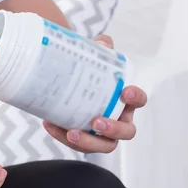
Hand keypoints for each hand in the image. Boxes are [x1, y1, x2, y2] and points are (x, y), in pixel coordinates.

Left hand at [43, 35, 147, 153]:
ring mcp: (102, 134)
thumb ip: (100, 50)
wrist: (69, 87)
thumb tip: (102, 41)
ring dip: (89, 141)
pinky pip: (77, 144)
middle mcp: (118, 120)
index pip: (139, 100)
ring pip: (104, 146)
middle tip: (96, 121)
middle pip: (127, 132)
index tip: (125, 92)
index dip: (136, 98)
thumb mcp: (94, 61)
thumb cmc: (89, 76)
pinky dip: (62, 136)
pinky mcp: (84, 141)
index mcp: (125, 100)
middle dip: (113, 129)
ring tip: (71, 132)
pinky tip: (49, 123)